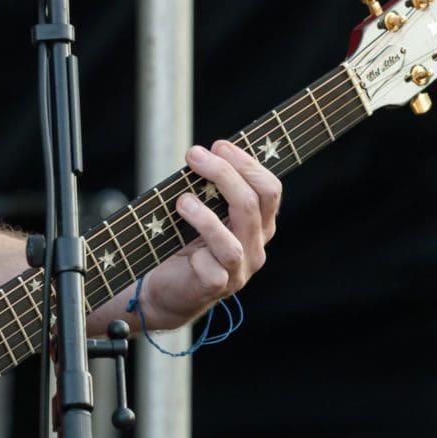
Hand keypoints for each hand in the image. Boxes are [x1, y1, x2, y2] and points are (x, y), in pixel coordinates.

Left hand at [136, 139, 279, 329]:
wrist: (167, 291)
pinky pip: (218, 259)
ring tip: (183, 198)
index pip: (269, 189)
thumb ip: (211, 190)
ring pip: (239, 234)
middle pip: (254, 203)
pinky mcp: (218, 285)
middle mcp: (255, 247)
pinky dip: (200, 236)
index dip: (247, 164)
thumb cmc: (186, 246)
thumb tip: (204, 154)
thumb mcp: (205, 213)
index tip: (219, 145)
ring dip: (209, 211)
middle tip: (195, 155)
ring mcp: (240, 269)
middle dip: (225, 173)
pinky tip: (182, 224)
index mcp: (258, 225)